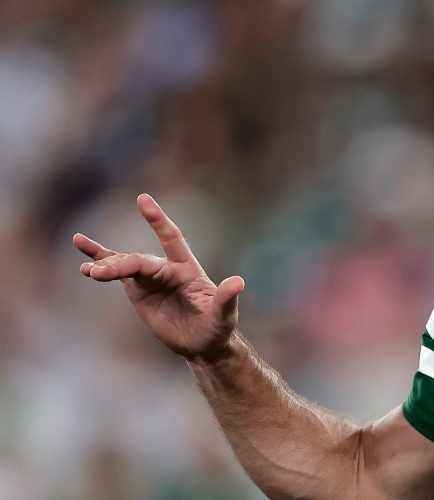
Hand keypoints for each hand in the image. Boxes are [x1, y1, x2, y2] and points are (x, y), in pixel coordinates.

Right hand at [74, 193, 244, 361]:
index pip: (172, 238)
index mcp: (187, 268)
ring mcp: (151, 279)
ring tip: (87, 271)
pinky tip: (84, 265)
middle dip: (120, 264)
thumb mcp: (225, 315)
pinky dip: (101, 267)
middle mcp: (167, 269)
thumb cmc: (217, 327)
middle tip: (99, 273)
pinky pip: (117, 275)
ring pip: (124, 265)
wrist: (201, 343)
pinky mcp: (139, 291)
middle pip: (139, 260)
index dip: (158, 220)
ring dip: (105, 266)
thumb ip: (227, 298)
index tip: (142, 199)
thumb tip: (239, 281)